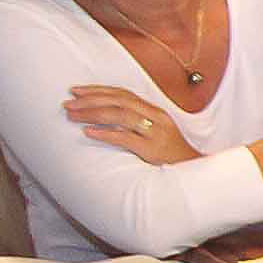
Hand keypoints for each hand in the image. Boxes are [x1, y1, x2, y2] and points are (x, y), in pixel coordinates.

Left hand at [67, 85, 199, 164]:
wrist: (194, 171)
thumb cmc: (171, 154)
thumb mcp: (156, 131)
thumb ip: (137, 121)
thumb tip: (107, 115)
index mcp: (155, 111)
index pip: (123, 94)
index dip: (98, 90)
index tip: (77, 91)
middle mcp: (156, 117)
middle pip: (119, 101)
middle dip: (90, 100)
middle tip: (68, 102)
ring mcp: (155, 133)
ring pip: (120, 115)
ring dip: (92, 113)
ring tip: (72, 115)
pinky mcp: (153, 149)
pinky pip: (125, 138)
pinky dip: (105, 133)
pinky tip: (88, 132)